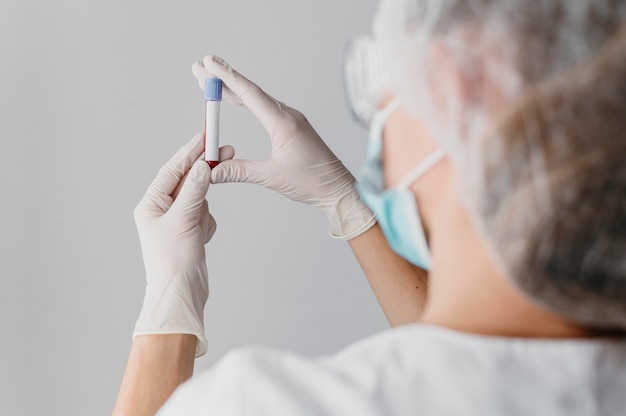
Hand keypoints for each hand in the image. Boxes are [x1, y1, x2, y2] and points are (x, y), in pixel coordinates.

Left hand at [132, 133, 231, 356]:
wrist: (181, 295)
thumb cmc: (174, 262)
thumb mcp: (184, 221)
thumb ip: (195, 191)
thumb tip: (202, 165)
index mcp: (151, 205)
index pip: (173, 170)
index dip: (190, 151)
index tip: (206, 135)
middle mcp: (161, 210)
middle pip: (186, 180)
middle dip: (203, 172)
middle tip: (225, 151)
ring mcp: (176, 221)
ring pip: (199, 197)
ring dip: (204, 208)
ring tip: (199, 229)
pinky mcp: (189, 232)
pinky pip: (204, 215)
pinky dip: (207, 223)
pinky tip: (201, 239)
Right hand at [191, 55, 374, 238]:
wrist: (338, 188)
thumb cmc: (312, 182)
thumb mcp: (272, 177)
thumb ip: (239, 171)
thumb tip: (211, 171)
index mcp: (283, 123)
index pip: (249, 94)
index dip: (226, 77)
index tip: (208, 64)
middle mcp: (287, 115)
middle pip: (249, 91)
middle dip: (222, 79)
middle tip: (198, 68)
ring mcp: (290, 119)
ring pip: (256, 98)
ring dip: (232, 89)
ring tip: (209, 81)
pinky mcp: (291, 127)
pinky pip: (264, 108)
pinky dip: (245, 101)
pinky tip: (234, 99)